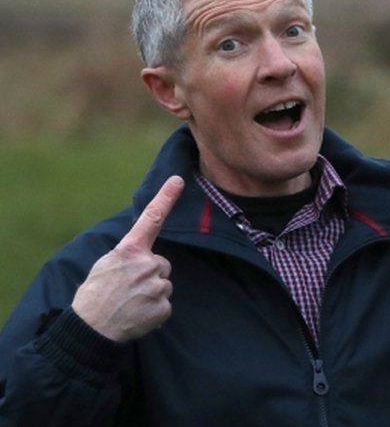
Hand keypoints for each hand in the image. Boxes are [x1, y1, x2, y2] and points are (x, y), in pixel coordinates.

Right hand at [72, 176, 183, 341]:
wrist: (91, 329)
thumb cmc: (95, 295)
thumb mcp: (106, 265)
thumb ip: (128, 255)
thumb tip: (145, 255)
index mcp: (129, 251)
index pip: (151, 219)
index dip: (166, 198)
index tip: (178, 180)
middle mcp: (147, 264)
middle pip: (161, 264)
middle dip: (149, 274)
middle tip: (128, 288)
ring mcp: (157, 286)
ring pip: (163, 284)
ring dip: (151, 292)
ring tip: (130, 302)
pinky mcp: (163, 306)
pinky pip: (164, 304)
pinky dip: (153, 310)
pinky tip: (137, 314)